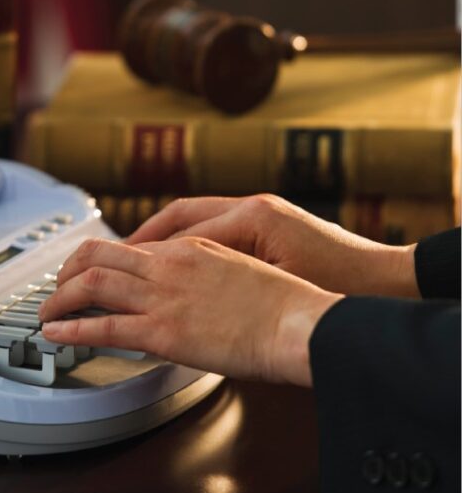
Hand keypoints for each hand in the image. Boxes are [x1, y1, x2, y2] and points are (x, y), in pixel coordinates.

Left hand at [39, 237, 342, 385]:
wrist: (300, 322)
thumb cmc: (282, 302)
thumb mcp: (238, 269)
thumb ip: (204, 270)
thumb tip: (186, 282)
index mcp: (189, 248)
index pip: (129, 245)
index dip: (99, 257)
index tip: (87, 270)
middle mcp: (168, 265)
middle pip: (98, 254)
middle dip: (68, 270)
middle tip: (56, 286)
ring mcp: (163, 296)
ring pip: (92, 284)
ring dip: (60, 297)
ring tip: (46, 311)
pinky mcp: (163, 331)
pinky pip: (104, 326)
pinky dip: (73, 328)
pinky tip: (57, 333)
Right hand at [127, 194, 418, 297]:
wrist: (380, 280)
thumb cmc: (337, 282)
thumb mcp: (275, 285)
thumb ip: (224, 278)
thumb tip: (177, 283)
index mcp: (253, 217)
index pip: (184, 231)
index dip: (147, 251)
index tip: (118, 267)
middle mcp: (250, 207)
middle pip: (180, 215)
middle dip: (144, 236)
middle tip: (112, 255)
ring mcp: (257, 213)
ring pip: (192, 218)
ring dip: (161, 237)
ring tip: (133, 257)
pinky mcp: (265, 223)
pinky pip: (212, 227)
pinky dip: (186, 242)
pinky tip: (174, 261)